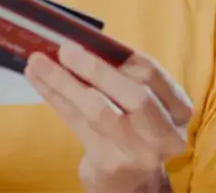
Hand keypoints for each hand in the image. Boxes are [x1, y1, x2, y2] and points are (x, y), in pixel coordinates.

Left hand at [25, 44, 192, 192]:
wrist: (130, 181)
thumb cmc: (132, 126)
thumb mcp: (141, 102)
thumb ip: (122, 74)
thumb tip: (81, 37)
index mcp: (178, 109)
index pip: (152, 74)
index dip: (123, 54)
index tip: (92, 37)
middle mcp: (166, 133)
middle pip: (134, 95)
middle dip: (96, 69)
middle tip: (64, 49)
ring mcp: (138, 152)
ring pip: (98, 110)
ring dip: (64, 82)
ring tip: (37, 62)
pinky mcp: (109, 163)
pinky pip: (77, 123)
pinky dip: (55, 97)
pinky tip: (37, 79)